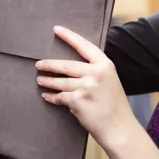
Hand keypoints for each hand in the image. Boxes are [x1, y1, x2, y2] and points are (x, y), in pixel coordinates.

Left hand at [36, 25, 136, 148]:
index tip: (56, 29)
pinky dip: (52, 97)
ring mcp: (86, 87)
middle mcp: (96, 73)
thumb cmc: (115, 105)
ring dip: (48, 81)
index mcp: (105, 65)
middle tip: (39, 64)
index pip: (83, 45)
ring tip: (40, 80)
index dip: (69, 36)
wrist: (119, 128)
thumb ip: (95, 70)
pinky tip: (47, 96)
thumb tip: (73, 65)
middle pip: (66, 65)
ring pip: (60, 82)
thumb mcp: (110, 80)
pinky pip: (60, 97)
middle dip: (50, 64)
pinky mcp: (78, 100)